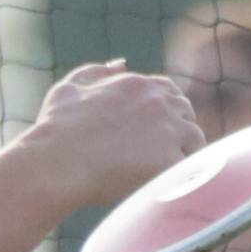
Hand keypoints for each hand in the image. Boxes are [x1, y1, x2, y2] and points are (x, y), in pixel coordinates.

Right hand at [20, 60, 204, 210]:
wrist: (56, 162)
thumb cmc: (56, 129)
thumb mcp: (70, 87)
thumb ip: (96, 71)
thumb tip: (120, 64)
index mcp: (137, 84)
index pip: (168, 92)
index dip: (164, 112)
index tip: (155, 131)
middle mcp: (158, 102)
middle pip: (185, 114)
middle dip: (178, 131)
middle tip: (164, 155)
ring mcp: (167, 130)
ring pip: (194, 140)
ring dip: (186, 155)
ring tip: (171, 175)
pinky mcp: (168, 160)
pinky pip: (190, 168)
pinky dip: (184, 177)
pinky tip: (171, 187)